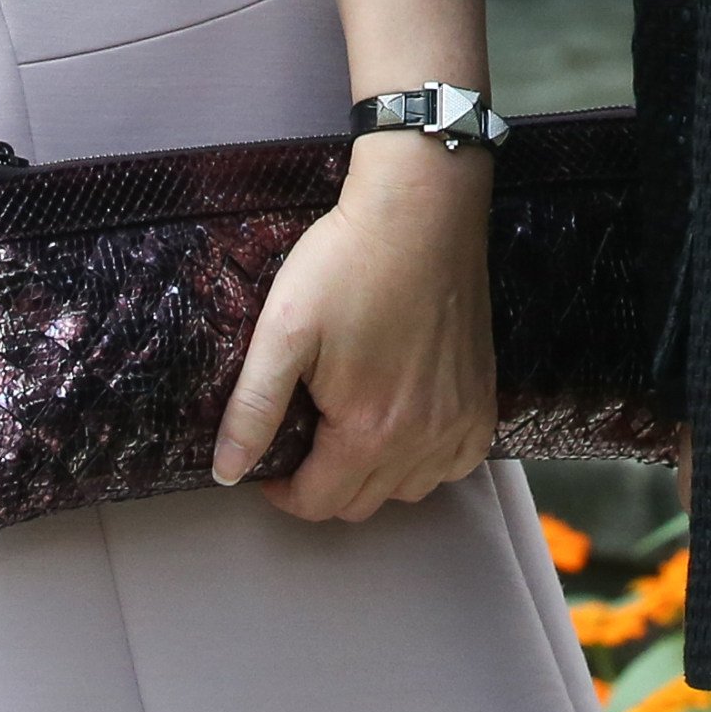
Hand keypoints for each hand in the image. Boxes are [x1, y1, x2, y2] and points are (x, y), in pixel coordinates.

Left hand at [211, 131, 496, 521]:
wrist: (422, 209)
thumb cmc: (349, 262)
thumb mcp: (284, 330)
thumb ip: (253, 407)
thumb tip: (227, 471)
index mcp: (368, 431)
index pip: (318, 503)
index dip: (283, 491)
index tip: (270, 462)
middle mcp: (422, 440)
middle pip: (362, 502)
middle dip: (324, 482)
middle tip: (307, 436)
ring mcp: (460, 421)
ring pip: (410, 489)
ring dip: (375, 475)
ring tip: (351, 427)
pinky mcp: (483, 398)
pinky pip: (456, 464)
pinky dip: (428, 459)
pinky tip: (406, 423)